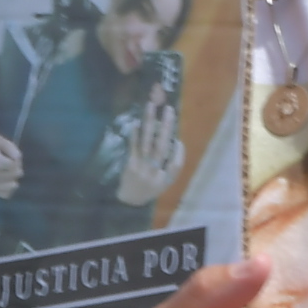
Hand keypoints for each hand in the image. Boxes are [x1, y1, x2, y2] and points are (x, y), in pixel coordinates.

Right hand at [0, 132, 25, 198]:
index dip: (15, 159)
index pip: (14, 164)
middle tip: (7, 161)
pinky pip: (6, 194)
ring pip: (13, 185)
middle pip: (15, 174)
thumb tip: (18, 158)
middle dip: (15, 167)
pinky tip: (4, 180)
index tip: (7, 154)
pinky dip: (8, 188)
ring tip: (5, 171)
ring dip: (12, 177)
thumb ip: (10, 147)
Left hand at [116, 90, 184, 204]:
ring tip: (151, 107)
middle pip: (161, 146)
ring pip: (147, 142)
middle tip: (169, 109)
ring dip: (149, 123)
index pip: (175, 163)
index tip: (177, 140)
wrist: (128, 201)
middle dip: (166, 126)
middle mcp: (153, 172)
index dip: (178, 152)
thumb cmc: (149, 189)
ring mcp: (140, 166)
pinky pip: (133, 146)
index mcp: (164, 178)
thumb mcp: (165, 183)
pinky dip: (135, 134)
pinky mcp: (129, 163)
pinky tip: (136, 122)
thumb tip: (176, 143)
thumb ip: (173, 166)